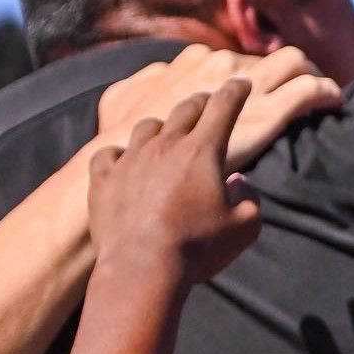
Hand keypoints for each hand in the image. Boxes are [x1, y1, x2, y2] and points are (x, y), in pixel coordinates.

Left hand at [88, 80, 262, 285]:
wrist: (141, 270)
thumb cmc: (197, 249)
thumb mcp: (245, 228)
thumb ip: (250, 198)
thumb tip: (240, 182)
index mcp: (202, 151)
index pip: (224, 106)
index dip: (236, 91)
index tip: (241, 83)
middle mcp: (165, 145)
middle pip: (185, 108)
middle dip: (201, 101)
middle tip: (208, 103)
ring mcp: (130, 160)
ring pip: (147, 126)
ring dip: (161, 127)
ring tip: (165, 136)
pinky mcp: (103, 179)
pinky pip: (109, 153)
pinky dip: (119, 154)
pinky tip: (124, 162)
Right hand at [96, 45, 340, 169]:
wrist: (132, 173)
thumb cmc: (122, 145)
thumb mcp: (123, 101)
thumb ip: (147, 85)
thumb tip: (159, 77)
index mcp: (195, 61)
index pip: (240, 61)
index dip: (259, 77)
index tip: (267, 91)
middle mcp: (222, 65)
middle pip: (272, 57)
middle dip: (293, 72)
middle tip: (303, 93)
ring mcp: (246, 87)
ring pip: (296, 62)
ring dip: (314, 75)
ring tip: (324, 96)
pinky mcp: (265, 112)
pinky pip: (309, 91)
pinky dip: (327, 93)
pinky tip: (335, 104)